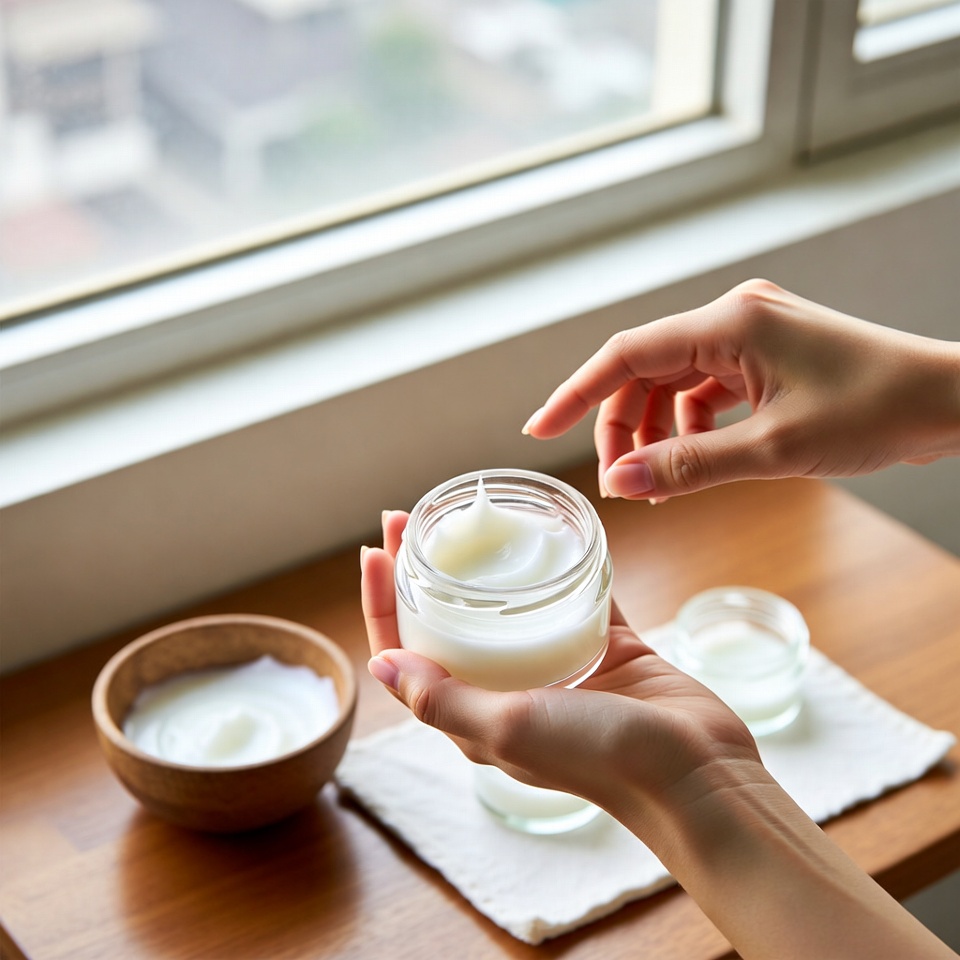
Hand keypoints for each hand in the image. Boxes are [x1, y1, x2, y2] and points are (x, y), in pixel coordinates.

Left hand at [360, 510, 758, 815]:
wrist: (694, 772)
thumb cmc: (596, 757)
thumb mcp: (508, 727)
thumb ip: (444, 698)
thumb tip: (380, 662)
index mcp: (474, 714)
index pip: (408, 652)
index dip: (382, 603)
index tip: (375, 550)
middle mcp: (507, 690)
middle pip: (446, 620)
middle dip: (421, 570)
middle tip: (409, 518)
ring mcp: (556, 667)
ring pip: (504, 606)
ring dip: (478, 564)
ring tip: (466, 517)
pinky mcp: (604, 648)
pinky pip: (570, 597)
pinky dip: (555, 567)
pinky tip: (546, 530)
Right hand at [522, 279, 959, 499]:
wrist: (949, 401)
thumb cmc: (877, 411)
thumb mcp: (774, 449)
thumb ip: (689, 466)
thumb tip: (622, 484)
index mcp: (730, 323)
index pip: (627, 354)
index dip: (576, 394)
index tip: (537, 429)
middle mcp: (734, 317)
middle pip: (646, 370)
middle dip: (623, 425)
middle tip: (621, 481)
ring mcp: (751, 333)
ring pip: (674, 382)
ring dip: (657, 429)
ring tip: (656, 478)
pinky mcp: (767, 354)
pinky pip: (706, 389)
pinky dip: (691, 425)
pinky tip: (693, 459)